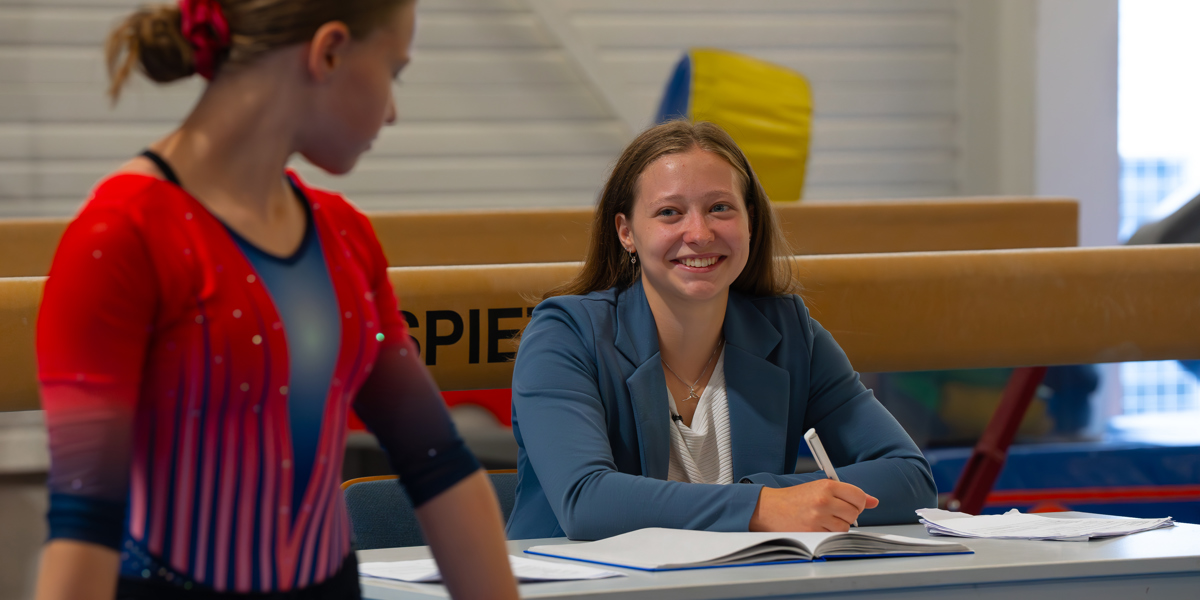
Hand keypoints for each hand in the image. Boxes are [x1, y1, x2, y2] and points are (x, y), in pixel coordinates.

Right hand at [748, 479, 878, 531]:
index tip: (851, 504)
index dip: (858, 502)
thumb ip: (848, 493)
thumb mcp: (820, 488)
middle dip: (848, 514)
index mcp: (827, 486)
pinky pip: (834, 536)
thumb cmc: (796, 498)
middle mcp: (824, 500)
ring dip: (838, 525)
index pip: (859, 496)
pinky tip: (818, 525)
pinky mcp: (813, 532)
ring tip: (824, 519)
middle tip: (834, 511)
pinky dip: (830, 533)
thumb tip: (873, 501)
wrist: (771, 508)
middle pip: (854, 512)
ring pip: (845, 526)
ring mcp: (818, 517)